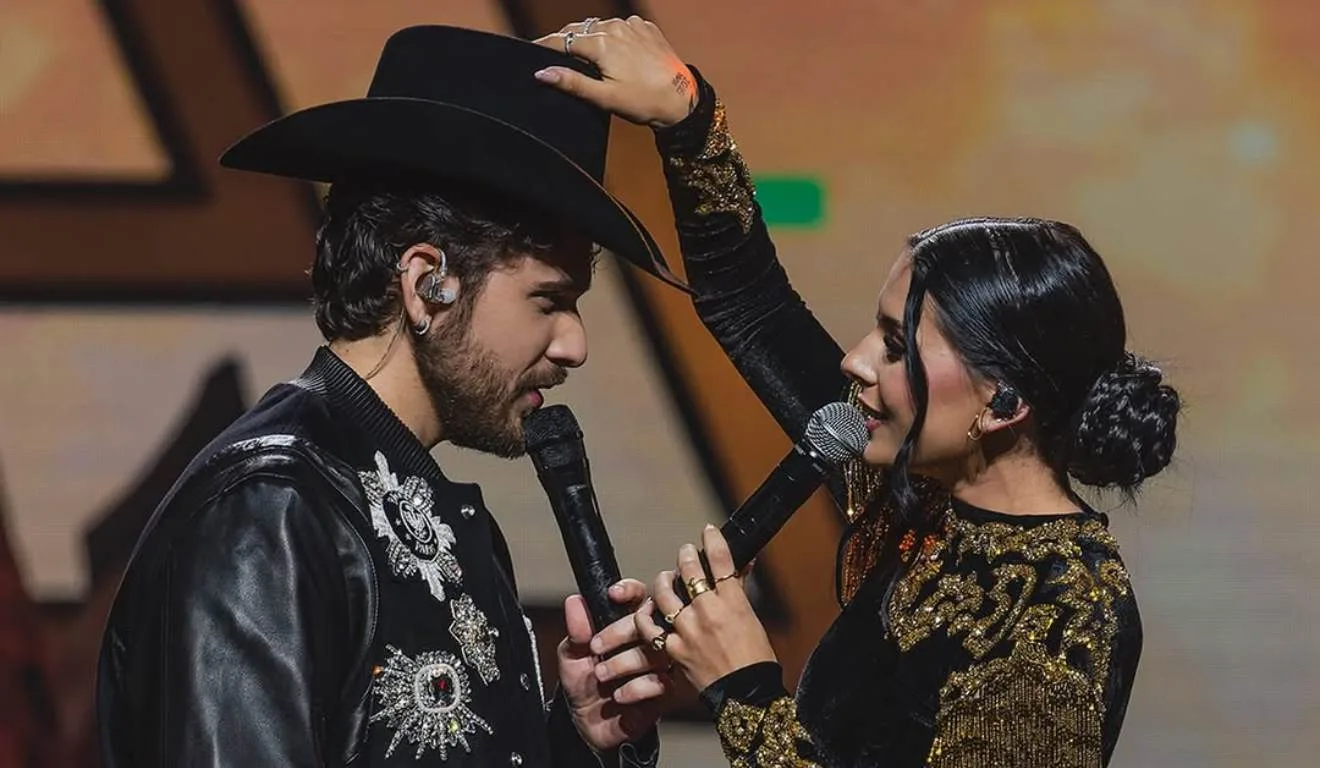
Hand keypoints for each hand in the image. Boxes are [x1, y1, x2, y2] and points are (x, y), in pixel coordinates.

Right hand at [532, 16, 697, 127]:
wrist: (682, 99)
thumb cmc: (644, 101)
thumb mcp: (604, 97)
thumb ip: (572, 83)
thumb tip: (542, 72)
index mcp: (602, 43)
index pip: (563, 40)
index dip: (545, 45)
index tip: (531, 49)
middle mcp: (615, 27)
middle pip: (580, 29)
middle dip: (565, 39)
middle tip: (552, 51)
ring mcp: (633, 25)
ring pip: (601, 25)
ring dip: (589, 36)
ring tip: (582, 51)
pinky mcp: (646, 28)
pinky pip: (622, 26)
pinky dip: (613, 35)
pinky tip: (614, 50)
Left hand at [556, 579, 672, 750]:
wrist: (586, 724)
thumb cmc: (582, 682)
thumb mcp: (572, 655)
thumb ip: (576, 630)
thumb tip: (575, 601)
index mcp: (627, 623)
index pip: (639, 596)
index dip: (631, 590)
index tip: (613, 595)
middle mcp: (647, 639)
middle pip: (651, 619)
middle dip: (621, 631)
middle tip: (595, 647)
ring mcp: (659, 664)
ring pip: (657, 651)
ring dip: (626, 662)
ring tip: (601, 675)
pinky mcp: (664, 691)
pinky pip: (661, 682)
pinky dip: (637, 688)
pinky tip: (619, 695)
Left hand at [635, 525, 776, 691]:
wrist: (747, 694)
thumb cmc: (756, 658)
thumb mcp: (752, 618)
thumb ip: (739, 590)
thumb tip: (742, 565)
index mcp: (733, 602)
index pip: (721, 559)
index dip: (712, 540)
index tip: (708, 531)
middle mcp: (708, 611)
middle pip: (689, 569)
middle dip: (686, 555)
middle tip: (686, 552)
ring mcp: (688, 629)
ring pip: (665, 592)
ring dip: (664, 579)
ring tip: (666, 577)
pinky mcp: (674, 648)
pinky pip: (651, 626)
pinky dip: (647, 616)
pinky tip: (648, 609)